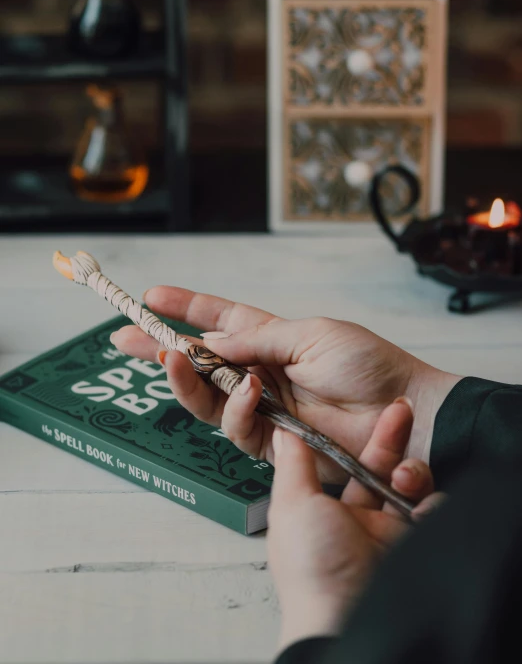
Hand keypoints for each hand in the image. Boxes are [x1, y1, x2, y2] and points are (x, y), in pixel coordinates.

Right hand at [111, 287, 459, 481]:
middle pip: (200, 362)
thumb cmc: (367, 365)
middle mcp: (261, 372)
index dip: (187, 307)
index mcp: (272, 338)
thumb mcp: (310, 334)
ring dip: (186, 379)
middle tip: (126, 337)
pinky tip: (245, 390)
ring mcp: (264, 407)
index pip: (220, 320)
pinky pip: (236, 425)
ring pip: (207, 398)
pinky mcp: (272, 441)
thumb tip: (210, 339)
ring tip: (173, 358)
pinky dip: (234, 407)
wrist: (403, 410)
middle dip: (162, 349)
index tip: (152, 296)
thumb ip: (258, 338)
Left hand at [268, 399, 444, 650]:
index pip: (337, 460)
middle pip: (375, 466)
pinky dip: (431, 505)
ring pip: (406, 485)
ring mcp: (384, 532)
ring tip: (406, 479)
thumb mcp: (293, 507)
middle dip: (389, 438)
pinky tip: (421, 507)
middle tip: (401, 410)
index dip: (347, 434)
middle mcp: (350, 519)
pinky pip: (430, 512)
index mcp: (317, 509)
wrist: (348, 619)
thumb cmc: (313, 571)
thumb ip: (294, 466)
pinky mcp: (412, 544)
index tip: (359, 409)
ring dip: (411, 473)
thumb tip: (285, 431)